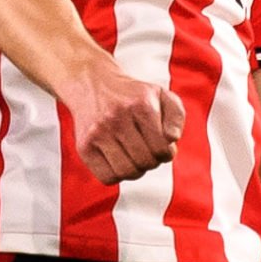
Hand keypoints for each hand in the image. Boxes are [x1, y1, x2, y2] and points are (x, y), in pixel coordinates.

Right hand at [57, 55, 184, 183]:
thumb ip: (176, 117)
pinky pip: (107, 177)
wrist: (92, 84)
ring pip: (126, 173)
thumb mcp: (160, 95)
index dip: (166, 154)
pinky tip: (118, 161)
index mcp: (140, 105)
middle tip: (147, 152)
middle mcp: (117, 118)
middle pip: (144, 162)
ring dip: (135, 171)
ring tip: (134, 158)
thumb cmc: (132, 96)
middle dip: (151, 162)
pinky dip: (117, 175)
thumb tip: (172, 139)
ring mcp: (98, 133)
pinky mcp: (84, 146)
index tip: (160, 147)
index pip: (161, 149)